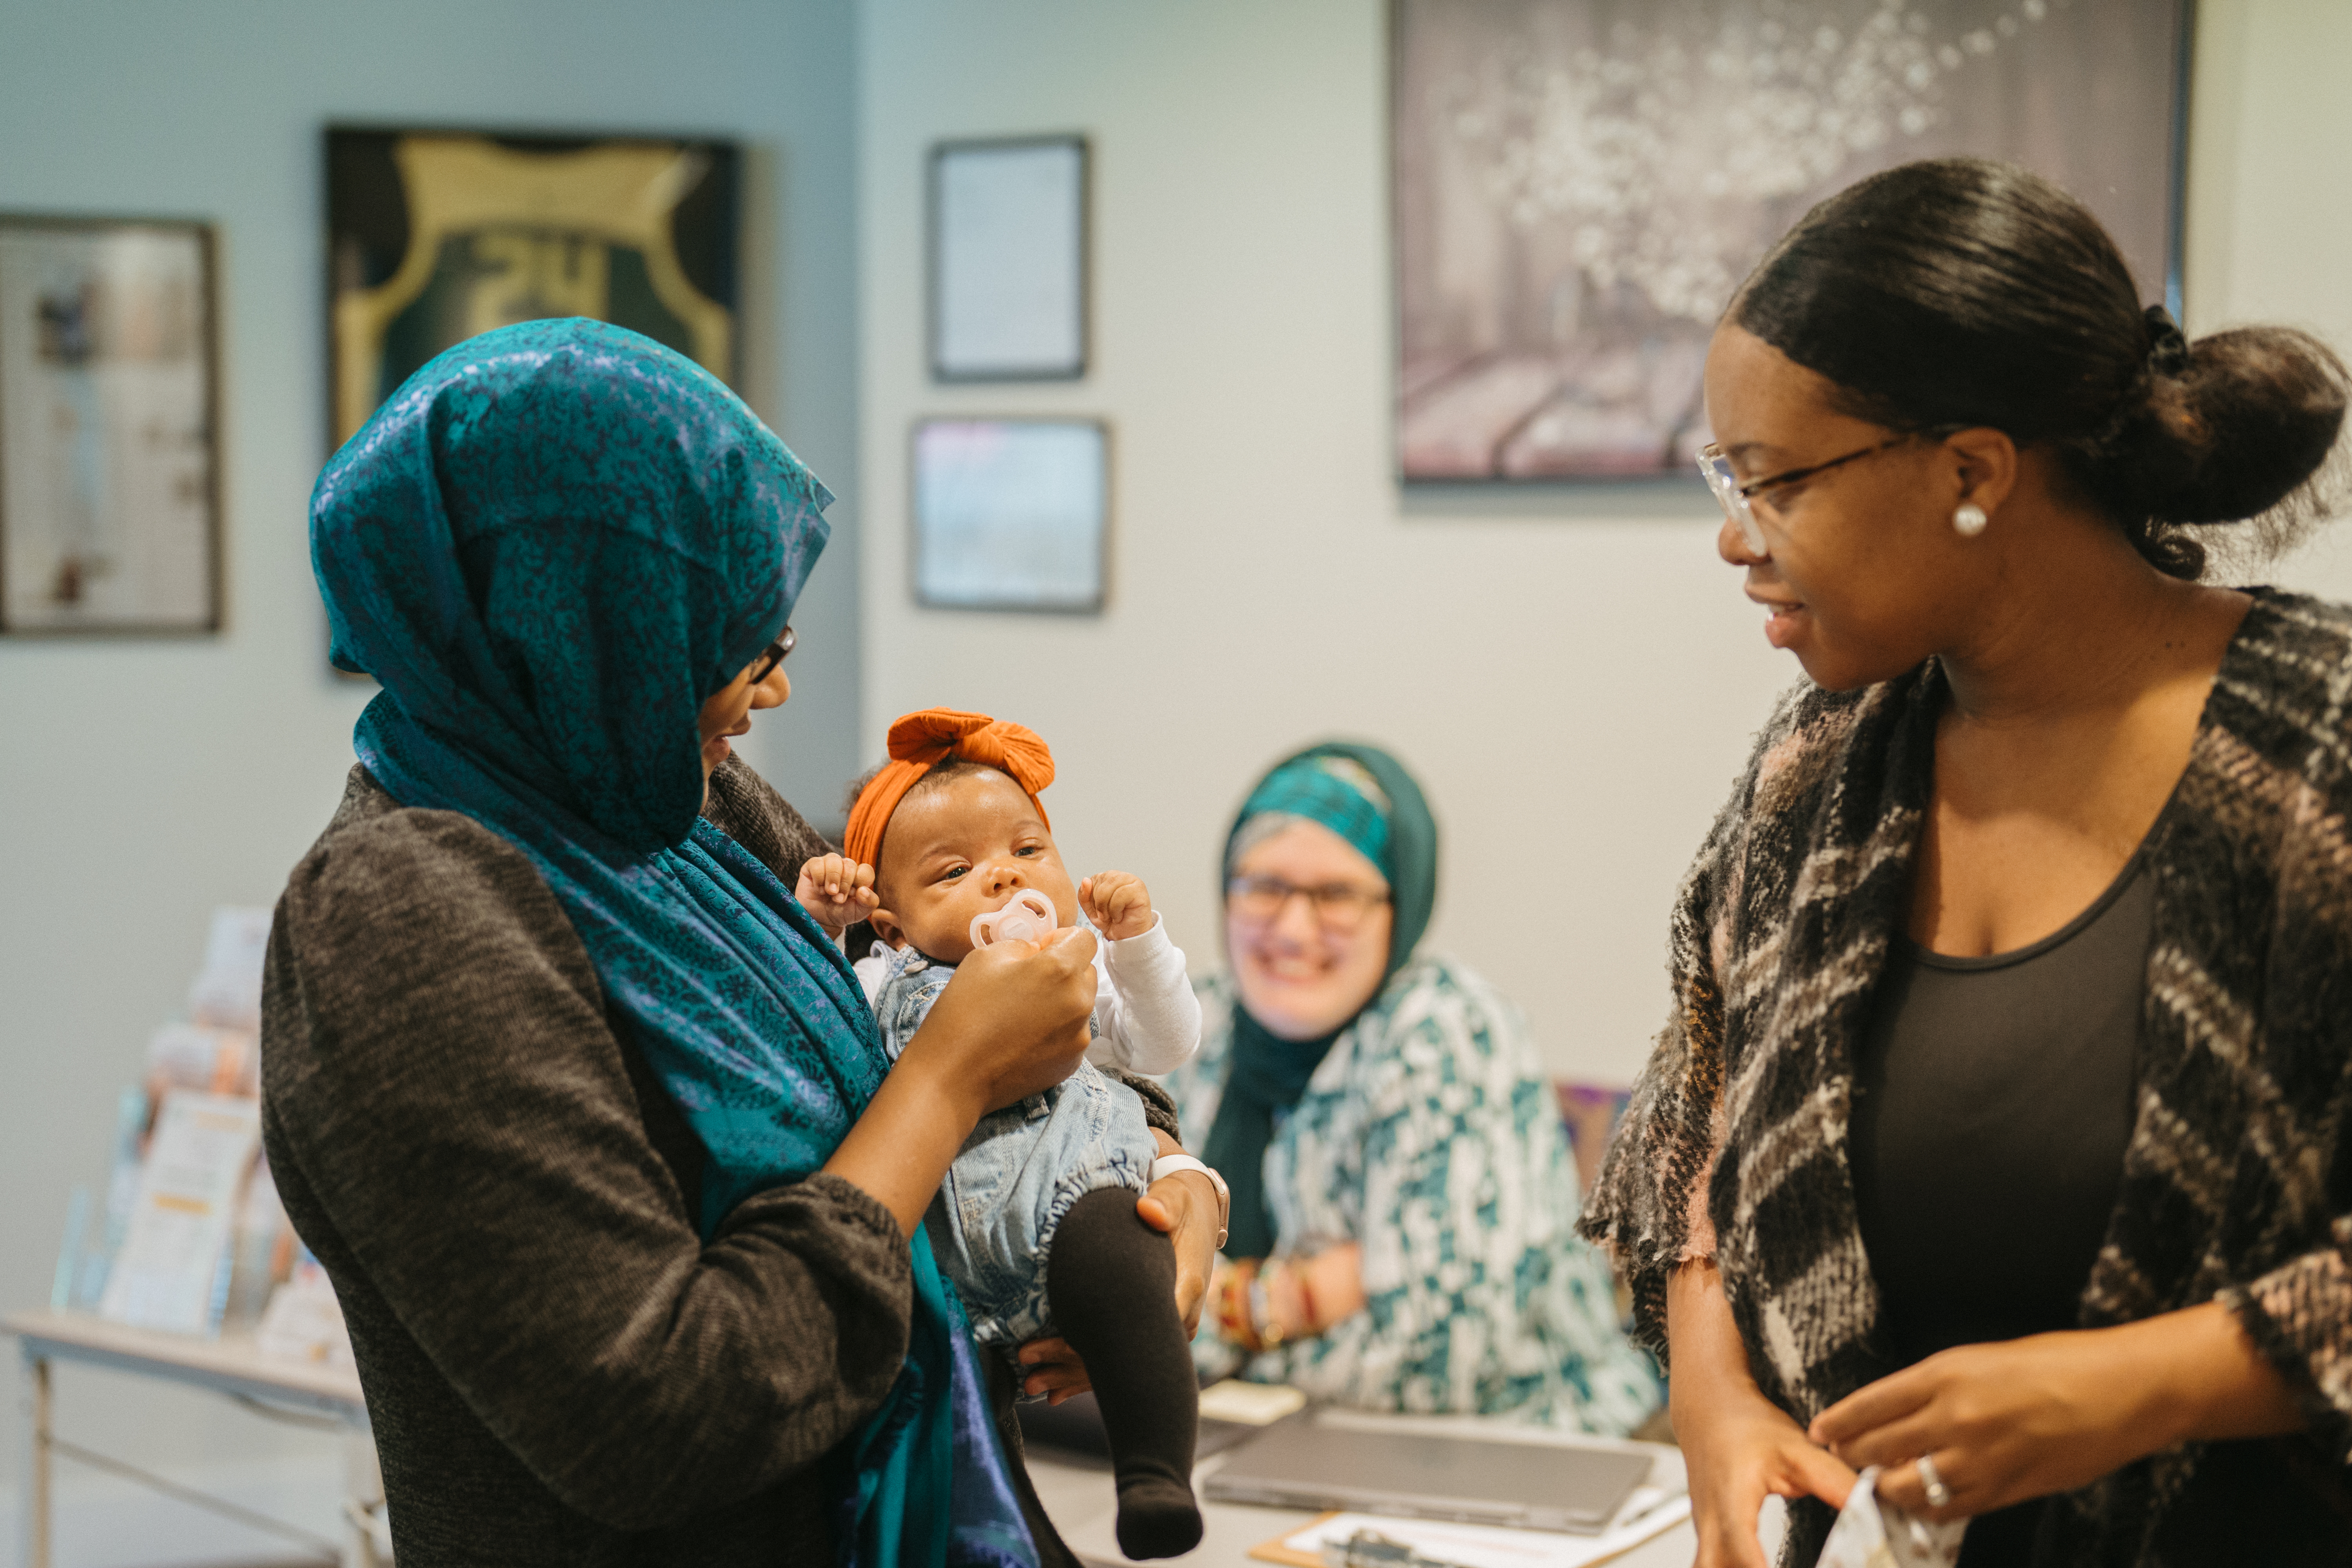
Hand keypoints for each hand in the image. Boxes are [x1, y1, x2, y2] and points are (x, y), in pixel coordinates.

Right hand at [795, 854, 877, 936]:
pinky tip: (819, 889)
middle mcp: (844, 867)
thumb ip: (869, 902)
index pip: (866, 870)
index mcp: (858, 875)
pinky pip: (817, 864)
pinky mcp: (812, 865)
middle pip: (850, 864)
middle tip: (838, 899)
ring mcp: (828, 864)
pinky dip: (819, 879)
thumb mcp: (859, 912)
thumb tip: (864, 890)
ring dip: (832, 879)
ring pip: (834, 860)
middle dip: (845, 884)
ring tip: (829, 893)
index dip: (860, 882)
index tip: (853, 895)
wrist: (819, 920)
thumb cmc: (841, 913)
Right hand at [906, 926, 1099, 1112]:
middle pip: (1085, 972)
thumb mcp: (987, 956)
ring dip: (1061, 1001)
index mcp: (1061, 969)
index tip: (1039, 951)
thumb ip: (1024, 946)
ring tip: (1023, 1014)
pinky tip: (1024, 1038)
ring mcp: (1079, 1036)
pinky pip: (1072, 1033)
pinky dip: (1056, 1030)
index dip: (1061, 939)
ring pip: (1080, 1004)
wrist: (954, 1075)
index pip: (1085, 939)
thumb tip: (1041, 953)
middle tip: (1027, 983)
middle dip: (1063, 970)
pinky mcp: (1072, 1062)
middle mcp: (1079, 1002)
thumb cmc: (964, 1009)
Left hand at [1014, 1129, 1218, 1402]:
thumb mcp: (1177, 1198)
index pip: (1128, 1330)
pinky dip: (1086, 1376)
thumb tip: (1150, 1211)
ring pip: (1116, 1365)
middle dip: (1069, 1368)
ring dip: (1072, 1378)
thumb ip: (1165, 1205)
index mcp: (1181, 1290)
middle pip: (1119, 1357)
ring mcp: (1166, 1330)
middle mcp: (1175, 1319)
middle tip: (1027, 1376)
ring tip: (1032, 1386)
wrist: (1201, 1215)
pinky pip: (1119, 1361)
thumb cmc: (1183, 1205)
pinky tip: (1056, 1393)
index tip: (1038, 1344)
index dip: (1080, 1341)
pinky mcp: (1155, 1331)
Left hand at [1079, 871, 1154, 941]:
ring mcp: (1132, 881)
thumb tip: (1085, 880)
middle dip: (1098, 902)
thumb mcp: (1091, 910)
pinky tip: (1120, 916)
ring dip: (1106, 906)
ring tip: (1112, 917)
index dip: (1092, 897)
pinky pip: (1120, 894)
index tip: (1099, 910)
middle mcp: (1121, 876)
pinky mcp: (1139, 889)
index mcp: (1109, 878)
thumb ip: (1084, 895)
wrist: (1126, 938)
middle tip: (1104, 916)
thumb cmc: (1112, 922)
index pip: (1094, 879)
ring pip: (1109, 886)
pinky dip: (1116, 910)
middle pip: (1101, 881)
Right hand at [1668, 1260, 1852, 1567]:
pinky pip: (1713, 1566)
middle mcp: (1711, 1521)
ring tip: (1771, 1567)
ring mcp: (1704, 1532)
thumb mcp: (1796, 1449)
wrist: (1707, 1408)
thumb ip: (1835, 1482)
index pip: (1743, 1547)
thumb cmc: (1745, 1424)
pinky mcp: (1707, 1537)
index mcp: (1732, 1497)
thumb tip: (1874, 1508)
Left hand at [1809, 1306, 2303, 1523]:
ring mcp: (1979, 1458)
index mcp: (1945, 1374)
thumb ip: (1938, 1387)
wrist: (2121, 1391)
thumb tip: (1901, 1413)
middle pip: (1878, 1448)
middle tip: (1841, 1460)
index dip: (1838, 1422)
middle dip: (1852, 1457)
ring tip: (1876, 1485)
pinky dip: (1925, 1509)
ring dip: (1885, 1487)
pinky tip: (1917, 1505)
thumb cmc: (2059, 1364)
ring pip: (1905, 1486)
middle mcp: (1954, 1417)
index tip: (1822, 1431)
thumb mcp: (1983, 1360)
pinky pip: (1946, 1509)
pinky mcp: (2005, 1490)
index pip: (1870, 1404)